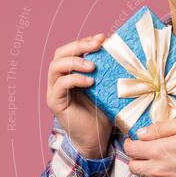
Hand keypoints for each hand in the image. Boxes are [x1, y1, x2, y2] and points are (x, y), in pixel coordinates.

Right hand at [46, 33, 112, 159]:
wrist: (97, 139)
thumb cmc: (102, 113)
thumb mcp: (106, 88)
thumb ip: (107, 71)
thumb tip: (121, 50)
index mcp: (70, 73)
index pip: (71, 50)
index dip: (84, 41)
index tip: (102, 37)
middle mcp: (58, 80)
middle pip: (60, 54)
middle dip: (79, 45)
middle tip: (97, 44)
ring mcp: (54, 91)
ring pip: (55, 67)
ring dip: (75, 62)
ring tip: (93, 66)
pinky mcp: (55, 103)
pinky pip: (60, 85)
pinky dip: (74, 79)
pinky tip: (90, 81)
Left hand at [123, 115, 175, 176]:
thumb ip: (162, 127)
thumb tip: (142, 132)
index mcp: (159, 151)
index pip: (130, 148)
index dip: (131, 142)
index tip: (138, 139)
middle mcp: (156, 170)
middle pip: (132, 165)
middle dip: (136, 156)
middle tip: (146, 150)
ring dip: (144, 170)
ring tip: (155, 162)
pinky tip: (164, 174)